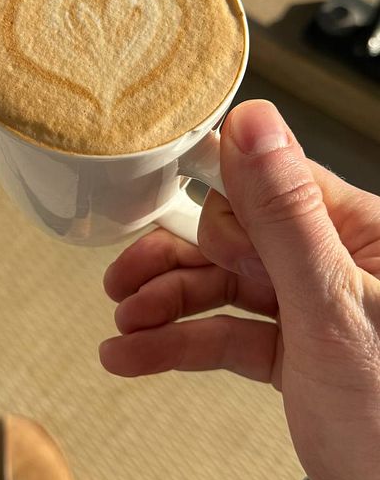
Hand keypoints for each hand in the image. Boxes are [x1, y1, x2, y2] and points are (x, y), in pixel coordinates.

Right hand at [99, 100, 379, 479]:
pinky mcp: (286, 349)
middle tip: (128, 281)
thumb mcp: (331, 306)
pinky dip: (176, 343)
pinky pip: (221, 332)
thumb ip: (285, 216)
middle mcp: (330, 261)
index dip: (210, 190)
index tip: (153, 189)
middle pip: (232, 234)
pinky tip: (133, 355)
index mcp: (357, 232)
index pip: (268, 181)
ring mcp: (306, 306)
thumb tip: (253, 124)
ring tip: (122, 323)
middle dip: (175, 261)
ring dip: (164, 303)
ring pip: (219, 284)